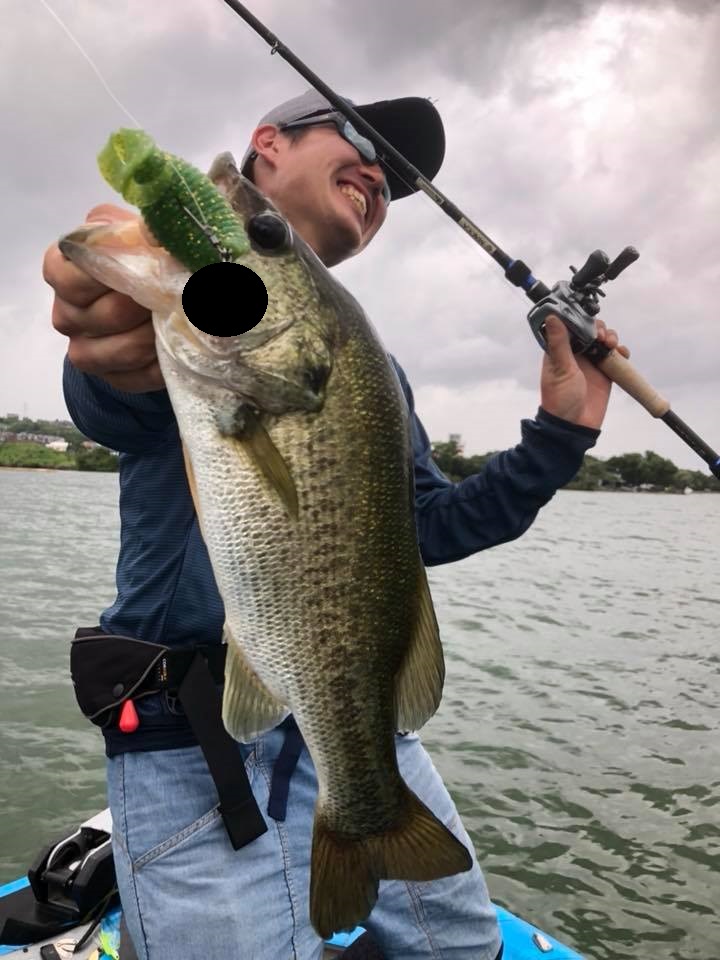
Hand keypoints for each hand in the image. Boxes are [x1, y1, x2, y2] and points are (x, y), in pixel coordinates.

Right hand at [43, 204, 164, 392]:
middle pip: (101, 316)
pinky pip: (138, 376)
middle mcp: (66, 313)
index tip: (144, 268)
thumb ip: (137, 229)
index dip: (109, 275)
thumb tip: (152, 232)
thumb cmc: (141, 259)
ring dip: (157, 334)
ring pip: (122, 351)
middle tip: (172, 293)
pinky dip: (163, 361)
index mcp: (62, 271)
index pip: (68, 278)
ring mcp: (86, 350)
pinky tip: (176, 345)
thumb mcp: (136, 234)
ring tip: (178, 318)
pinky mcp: (113, 378)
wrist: (155, 300)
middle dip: (144, 304)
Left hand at [540, 315, 629, 428]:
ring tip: (611, 345)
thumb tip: (552, 317)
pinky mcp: (605, 372)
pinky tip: (621, 353)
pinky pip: (615, 355)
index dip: (580, 320)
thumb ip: (559, 343)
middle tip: (600, 337)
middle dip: (598, 328)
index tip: (587, 321)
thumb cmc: (560, 399)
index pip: (570, 325)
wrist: (575, 426)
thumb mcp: (560, 368)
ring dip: (610, 337)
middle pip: (590, 330)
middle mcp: (575, 353)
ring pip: (603, 340)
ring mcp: (591, 362)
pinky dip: (621, 351)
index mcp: (559, 350)